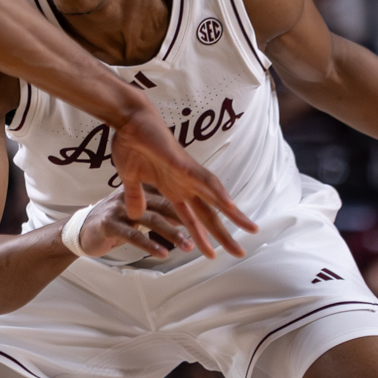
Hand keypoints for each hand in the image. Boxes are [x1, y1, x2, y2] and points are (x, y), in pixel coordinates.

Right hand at [69, 185, 193, 259]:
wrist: (80, 232)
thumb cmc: (112, 223)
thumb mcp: (134, 214)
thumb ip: (155, 212)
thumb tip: (184, 218)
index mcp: (138, 191)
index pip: (167, 195)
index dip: (187, 206)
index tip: (206, 219)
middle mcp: (129, 195)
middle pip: (163, 205)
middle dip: (185, 220)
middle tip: (202, 235)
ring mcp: (118, 209)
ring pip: (151, 219)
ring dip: (172, 234)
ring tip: (187, 246)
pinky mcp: (109, 224)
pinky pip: (133, 234)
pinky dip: (149, 244)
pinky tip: (162, 253)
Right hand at [107, 103, 256, 257]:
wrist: (127, 122)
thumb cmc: (130, 145)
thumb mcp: (130, 180)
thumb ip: (135, 197)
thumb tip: (136, 214)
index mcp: (173, 189)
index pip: (193, 219)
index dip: (203, 237)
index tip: (212, 255)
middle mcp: (184, 184)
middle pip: (209, 214)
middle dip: (224, 235)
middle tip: (240, 253)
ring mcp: (186, 174)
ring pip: (215, 198)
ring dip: (233, 214)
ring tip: (249, 229)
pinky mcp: (182, 164)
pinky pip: (204, 179)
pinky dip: (218, 191)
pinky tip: (230, 204)